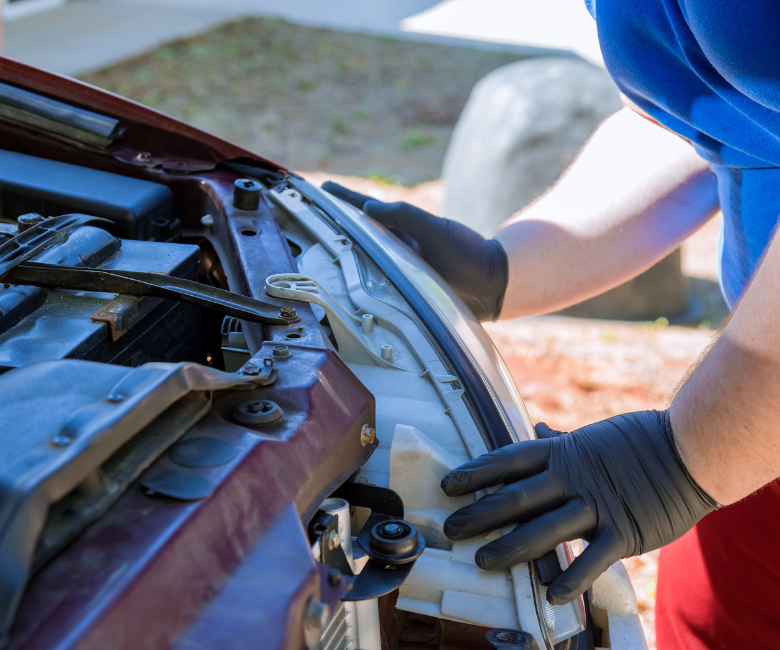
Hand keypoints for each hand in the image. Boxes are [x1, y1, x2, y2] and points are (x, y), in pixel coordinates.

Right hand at [322, 181, 507, 321]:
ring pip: (363, 262)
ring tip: (317, 249)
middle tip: (308, 218)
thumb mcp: (435, 231)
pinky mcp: (404, 294)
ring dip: (342, 256)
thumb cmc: (468, 254)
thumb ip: (403, 216)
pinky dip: (358, 285)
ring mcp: (400, 271)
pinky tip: (344, 288)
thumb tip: (367, 208)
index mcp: (403, 229)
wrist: (493, 287)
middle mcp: (398, 249)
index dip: (344, 199)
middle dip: (334, 226)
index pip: (367, 210)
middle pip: (359, 236)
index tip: (322, 187)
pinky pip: (375, 288)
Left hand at [440, 410, 718, 603]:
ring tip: (485, 561)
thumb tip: (534, 429)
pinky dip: (573, 577)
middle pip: (518, 496)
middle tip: (453, 528)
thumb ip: (560, 442)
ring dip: (513, 547)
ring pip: (546, 529)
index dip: (477, 472)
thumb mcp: (593, 436)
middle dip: (481, 513)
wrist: (690, 452)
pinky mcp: (625, 532)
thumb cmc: (638, 442)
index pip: (510, 460)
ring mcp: (598, 506)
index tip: (450, 484)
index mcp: (563, 453)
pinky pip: (593, 559)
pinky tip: (551, 594)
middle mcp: (574, 478)